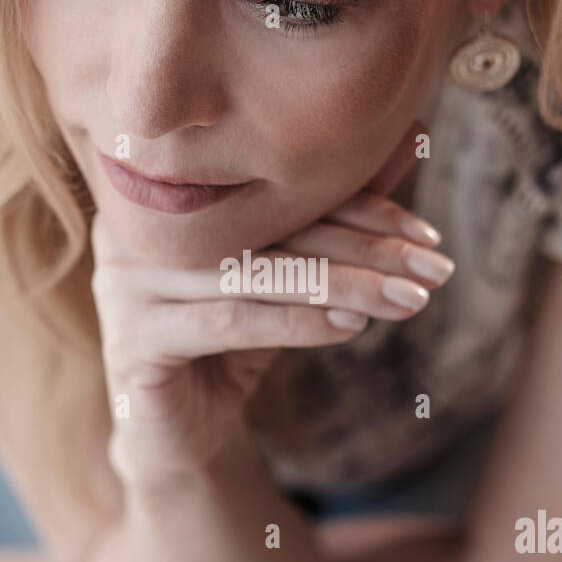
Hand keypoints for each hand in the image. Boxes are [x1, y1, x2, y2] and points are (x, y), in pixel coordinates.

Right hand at [90, 120, 454, 481]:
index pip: (278, 190)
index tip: (427, 236)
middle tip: (435, 271)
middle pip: (271, 228)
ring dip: (344, 286)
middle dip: (365, 250)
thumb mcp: (287, 275)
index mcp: (174, 193)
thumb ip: (335, 209)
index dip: (360, 207)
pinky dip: (296, 322)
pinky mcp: (132, 338)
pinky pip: (228, 321)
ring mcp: (125, 281)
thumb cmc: (231, 338)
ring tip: (408, 302)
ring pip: (256, 273)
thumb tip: (413, 134)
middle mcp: (139, 226)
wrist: (175, 428)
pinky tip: (350, 328)